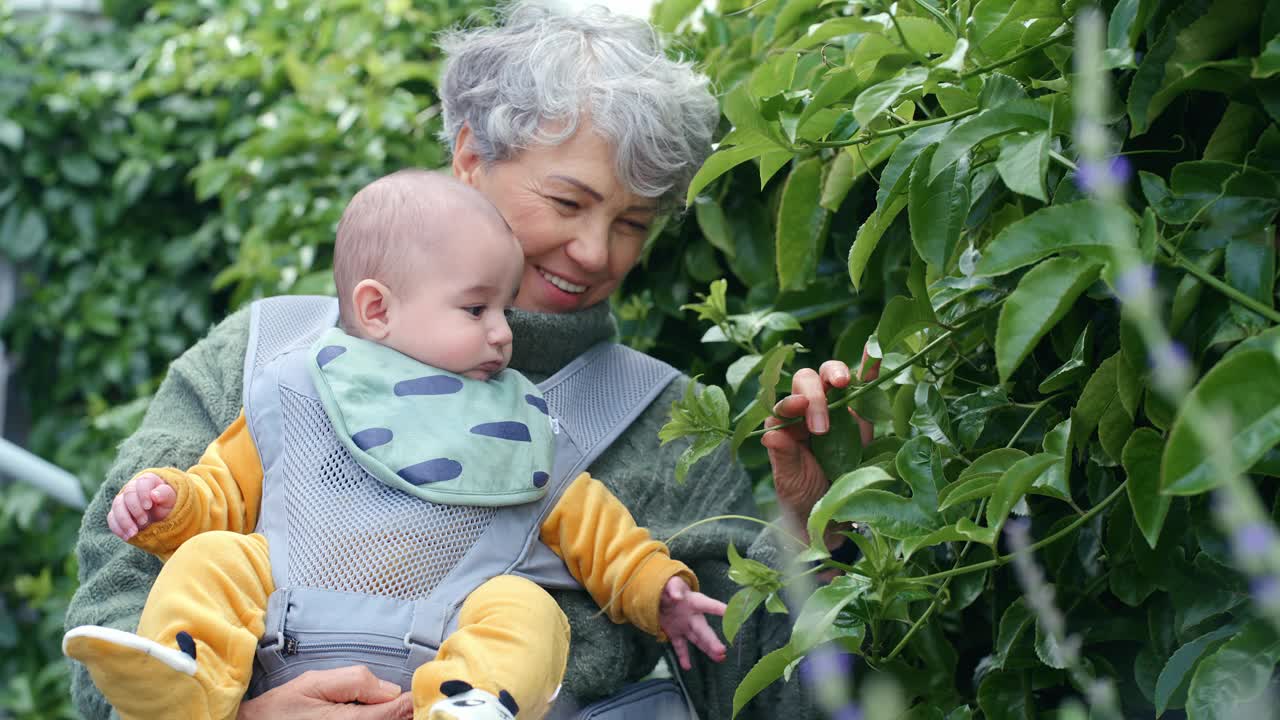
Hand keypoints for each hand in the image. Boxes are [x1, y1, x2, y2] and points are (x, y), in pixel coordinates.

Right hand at [108, 472, 175, 540]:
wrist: (162, 518)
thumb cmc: (168, 506)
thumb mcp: (171, 500)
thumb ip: (165, 495)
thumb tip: (154, 494)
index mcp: (148, 481)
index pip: (142, 483)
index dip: (143, 494)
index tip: (148, 506)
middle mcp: (133, 488)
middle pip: (128, 494)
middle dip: (135, 510)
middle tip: (144, 522)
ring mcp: (123, 500)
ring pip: (117, 506)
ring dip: (124, 521)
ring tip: (134, 533)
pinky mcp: (116, 513)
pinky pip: (112, 518)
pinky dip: (118, 528)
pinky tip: (127, 536)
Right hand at [237, 666, 412, 719]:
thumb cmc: (281, 710)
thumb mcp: (314, 683)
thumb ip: (355, 681)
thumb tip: (391, 689)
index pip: (399, 711)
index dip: (414, 698)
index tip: (424, 686)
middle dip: (408, 710)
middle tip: (416, 695)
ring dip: (396, 716)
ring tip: (402, 704)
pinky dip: (384, 719)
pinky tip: (384, 712)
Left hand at [659, 576, 727, 670]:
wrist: (660, 595)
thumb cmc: (670, 587)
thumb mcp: (671, 583)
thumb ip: (673, 588)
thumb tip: (676, 596)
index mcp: (694, 602)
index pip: (708, 605)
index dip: (719, 609)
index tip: (730, 614)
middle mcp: (693, 616)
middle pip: (704, 629)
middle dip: (712, 640)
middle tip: (722, 650)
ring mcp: (685, 626)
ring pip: (697, 640)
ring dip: (707, 649)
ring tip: (719, 658)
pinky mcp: (675, 634)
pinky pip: (680, 647)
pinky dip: (683, 657)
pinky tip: (687, 667)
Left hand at [762, 349, 879, 537]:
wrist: (834, 511)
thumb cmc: (805, 494)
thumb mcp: (790, 480)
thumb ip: (782, 456)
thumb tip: (770, 434)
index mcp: (786, 423)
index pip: (785, 403)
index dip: (791, 402)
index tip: (800, 411)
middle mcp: (808, 409)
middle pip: (807, 381)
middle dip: (814, 395)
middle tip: (822, 426)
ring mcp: (836, 407)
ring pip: (831, 376)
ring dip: (836, 372)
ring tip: (842, 382)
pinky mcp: (861, 412)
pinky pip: (864, 384)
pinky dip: (868, 366)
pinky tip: (874, 352)